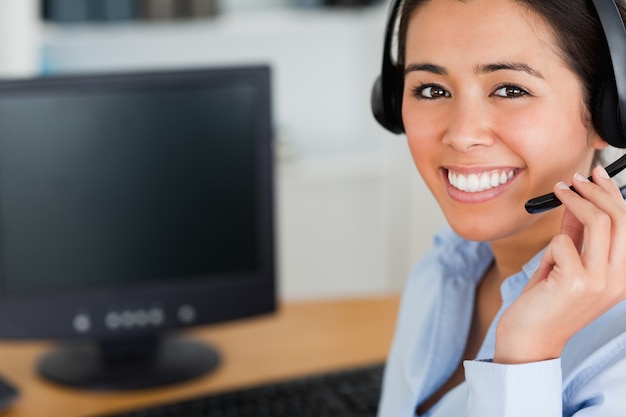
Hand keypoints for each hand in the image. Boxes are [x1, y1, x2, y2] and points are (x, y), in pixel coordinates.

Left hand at [494, 165, 625, 363]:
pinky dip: (550, 245)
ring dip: (573, 200)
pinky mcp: (576, 282)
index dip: (612, 193)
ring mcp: (600, 281)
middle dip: (594, 190)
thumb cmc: (546, 302)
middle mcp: (619, 279)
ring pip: (596, 222)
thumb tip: (576, 202)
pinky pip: (562, 242)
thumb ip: (575, 234)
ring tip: (557, 192)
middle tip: (572, 179)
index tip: (595, 173)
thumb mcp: (565, 263)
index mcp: (623, 275)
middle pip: (617, 217)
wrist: (529, 338)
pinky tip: (546, 266)